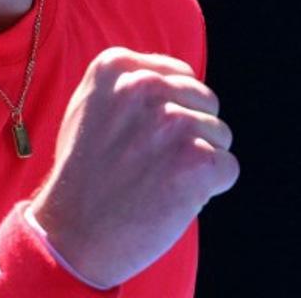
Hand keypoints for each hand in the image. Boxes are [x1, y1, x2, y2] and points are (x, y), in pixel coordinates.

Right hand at [30, 47, 238, 287]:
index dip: (172, 110)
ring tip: (158, 181)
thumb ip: (130, 84)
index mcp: (116, 66)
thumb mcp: (89, 108)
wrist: (72, 234)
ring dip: (198, 161)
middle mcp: (146, 85)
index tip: (143, 138)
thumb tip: (180, 80)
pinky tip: (173, 198)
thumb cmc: (83, 175)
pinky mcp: (197, 159)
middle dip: (190, 132)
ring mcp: (173, 122)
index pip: (181, 75)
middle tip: (153, 164)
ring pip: (219, 134)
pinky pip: (228, 167)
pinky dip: (209, 188)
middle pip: (204, 101)